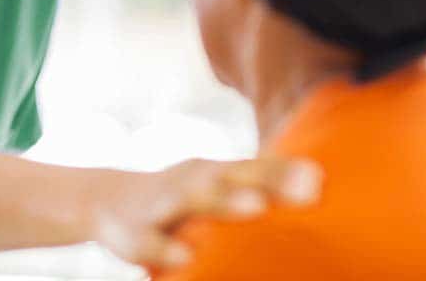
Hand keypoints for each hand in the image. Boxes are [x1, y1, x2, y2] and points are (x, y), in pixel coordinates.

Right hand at [91, 157, 321, 268]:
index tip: (321, 178)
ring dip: (223, 201)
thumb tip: (317, 184)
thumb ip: (257, 184)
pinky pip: (148, 240)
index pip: (253, 168)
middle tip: (307, 189)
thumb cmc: (179, 197)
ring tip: (256, 207)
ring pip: (192, 199)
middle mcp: (190, 182)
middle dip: (267, 180)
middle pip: (230, 177)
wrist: (104, 201)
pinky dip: (165, 247)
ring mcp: (160, 204)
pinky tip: (185, 258)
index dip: (285, 171)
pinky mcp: (131, 231)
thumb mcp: (213, 186)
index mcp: (212, 173)